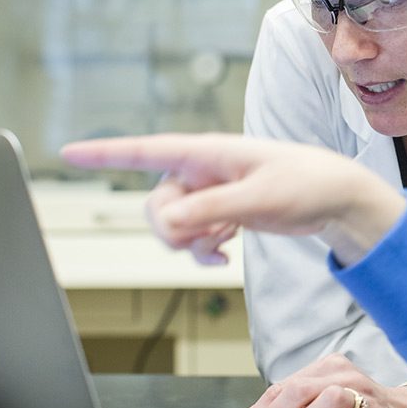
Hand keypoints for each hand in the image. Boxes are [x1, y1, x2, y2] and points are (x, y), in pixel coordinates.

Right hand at [60, 133, 406, 265]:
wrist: (338, 198)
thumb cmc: (306, 184)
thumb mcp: (260, 197)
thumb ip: (212, 208)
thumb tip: (168, 221)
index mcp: (209, 153)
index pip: (147, 150)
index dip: (106, 152)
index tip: (68, 151)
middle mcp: (204, 170)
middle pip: (156, 202)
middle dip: (171, 229)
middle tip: (205, 238)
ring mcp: (213, 192)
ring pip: (173, 223)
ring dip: (190, 241)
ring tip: (225, 241)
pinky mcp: (223, 211)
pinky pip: (192, 236)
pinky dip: (200, 250)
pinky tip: (222, 256)